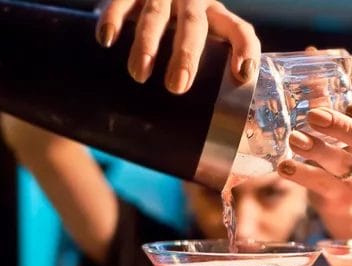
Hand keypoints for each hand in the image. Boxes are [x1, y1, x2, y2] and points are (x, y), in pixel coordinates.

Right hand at [95, 0, 260, 93]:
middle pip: (195, 25)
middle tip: (177, 87)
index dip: (245, 50)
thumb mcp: (199, 57)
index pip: (240, 31)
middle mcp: (194, 3)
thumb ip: (206, 92)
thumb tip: (212, 162)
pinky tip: (107, 41)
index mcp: (217, 20)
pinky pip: (122, 0)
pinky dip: (113, 18)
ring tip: (139, 75)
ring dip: (147, 43)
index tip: (243, 76)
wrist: (146, 3)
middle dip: (186, 55)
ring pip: (156, 14)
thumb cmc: (177, 46)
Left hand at [276, 102, 351, 209]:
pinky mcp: (340, 198)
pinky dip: (301, 174)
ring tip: (294, 138)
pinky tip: (284, 165)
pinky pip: (322, 185)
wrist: (342, 199)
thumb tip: (310, 57)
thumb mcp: (341, 125)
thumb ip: (329, 95)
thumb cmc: (341, 148)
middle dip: (345, 128)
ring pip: (345, 165)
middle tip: (315, 115)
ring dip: (318, 150)